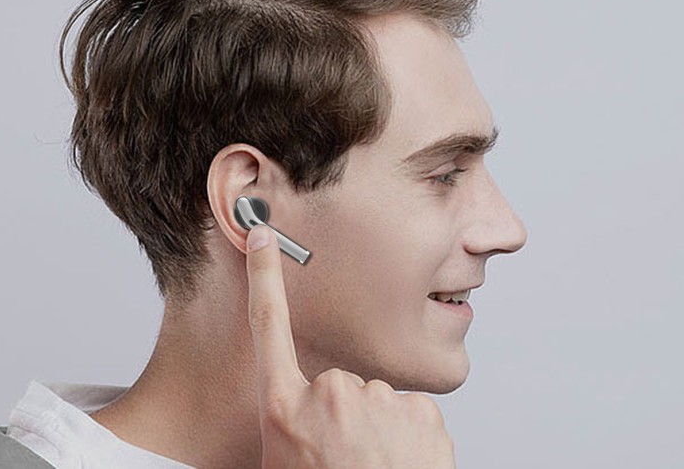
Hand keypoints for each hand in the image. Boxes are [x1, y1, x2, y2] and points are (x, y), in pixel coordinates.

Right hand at [245, 224, 455, 468]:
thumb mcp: (284, 462)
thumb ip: (289, 423)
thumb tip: (299, 411)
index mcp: (284, 409)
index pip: (268, 327)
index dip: (265, 278)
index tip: (265, 237)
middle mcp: (327, 394)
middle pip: (336, 384)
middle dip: (344, 415)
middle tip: (346, 460)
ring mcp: (375, 399)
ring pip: (376, 401)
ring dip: (378, 430)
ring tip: (375, 468)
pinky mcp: (418, 409)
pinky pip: (410, 414)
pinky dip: (410, 436)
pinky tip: (401, 466)